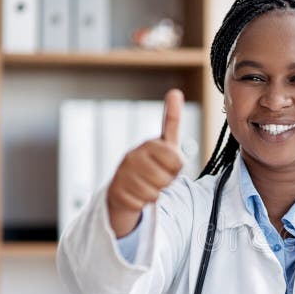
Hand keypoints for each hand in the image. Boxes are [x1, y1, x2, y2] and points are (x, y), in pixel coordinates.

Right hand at [107, 89, 184, 237]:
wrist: (125, 187)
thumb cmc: (152, 164)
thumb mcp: (167, 145)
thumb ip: (172, 121)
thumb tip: (175, 91)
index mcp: (149, 145)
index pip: (177, 161)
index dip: (177, 167)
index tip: (169, 163)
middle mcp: (133, 156)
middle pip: (166, 178)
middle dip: (167, 181)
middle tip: (158, 176)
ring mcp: (124, 173)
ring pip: (154, 191)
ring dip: (156, 192)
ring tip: (147, 184)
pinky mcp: (117, 191)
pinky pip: (142, 202)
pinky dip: (144, 202)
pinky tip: (137, 194)